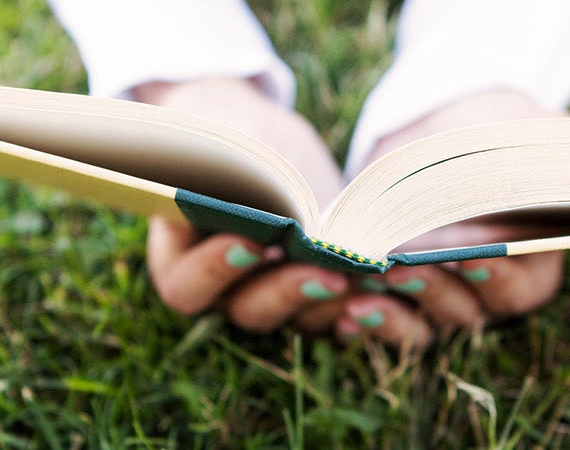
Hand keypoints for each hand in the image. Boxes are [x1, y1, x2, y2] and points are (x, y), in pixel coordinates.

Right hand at [134, 77, 350, 332]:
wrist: (257, 140)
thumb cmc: (225, 134)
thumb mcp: (216, 137)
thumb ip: (221, 164)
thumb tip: (249, 181)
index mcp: (180, 258)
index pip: (185, 286)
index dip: (213, 271)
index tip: (250, 241)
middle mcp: (226, 291)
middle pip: (250, 311)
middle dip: (289, 292)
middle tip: (326, 272)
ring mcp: (275, 295)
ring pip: (302, 319)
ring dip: (335, 302)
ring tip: (366, 277)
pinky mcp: (318, 291)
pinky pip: (341, 312)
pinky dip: (366, 303)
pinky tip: (389, 284)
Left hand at [333, 89, 569, 348]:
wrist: (439, 135)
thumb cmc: (490, 133)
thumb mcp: (515, 136)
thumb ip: (528, 161)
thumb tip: (538, 176)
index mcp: (530, 260)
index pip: (523, 286)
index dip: (500, 277)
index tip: (473, 259)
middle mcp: (486, 294)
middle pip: (466, 310)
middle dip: (433, 290)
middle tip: (400, 269)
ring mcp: (441, 304)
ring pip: (421, 328)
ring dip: (391, 315)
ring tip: (358, 299)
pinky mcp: (398, 304)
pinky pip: (381, 324)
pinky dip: (362, 320)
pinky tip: (341, 312)